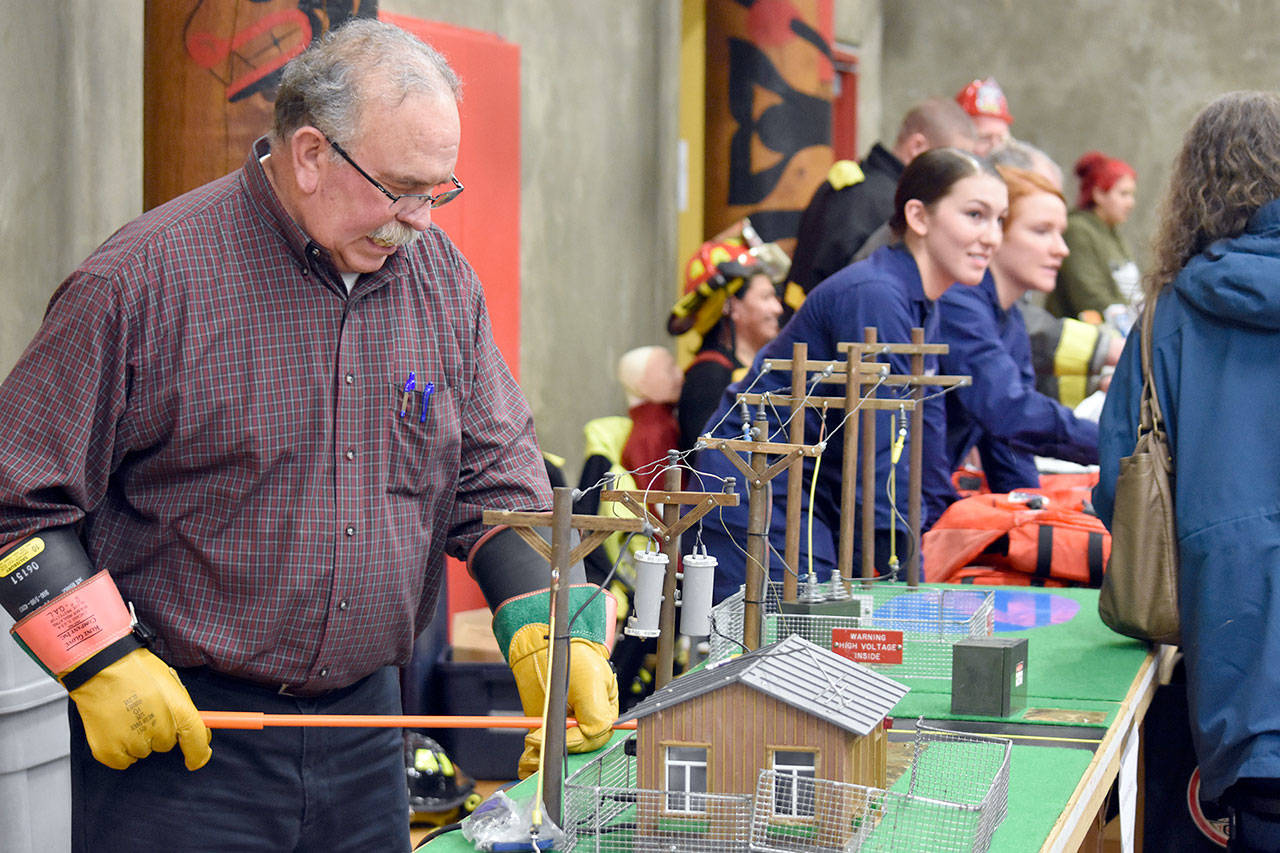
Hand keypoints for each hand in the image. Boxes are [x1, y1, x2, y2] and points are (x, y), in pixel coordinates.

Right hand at [68, 647, 211, 770]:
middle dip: (158, 732)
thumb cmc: (135, 671)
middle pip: (166, 744)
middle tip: (143, 710)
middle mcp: (158, 729)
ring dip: (138, 739)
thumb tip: (195, 732)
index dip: (199, 753)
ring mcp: (133, 742)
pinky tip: (114, 727)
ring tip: (125, 714)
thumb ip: (183, 709)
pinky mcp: (109, 752)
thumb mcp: (169, 683)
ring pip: (143, 751)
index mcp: (178, 710)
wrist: (99, 668)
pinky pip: (123, 760)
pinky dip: (120, 748)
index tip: (196, 759)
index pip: (196, 741)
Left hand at [507, 626, 618, 778]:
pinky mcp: (545, 730)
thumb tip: (591, 736)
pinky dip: (532, 760)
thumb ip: (598, 713)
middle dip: (558, 753)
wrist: (544, 648)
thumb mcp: (593, 682)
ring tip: (531, 753)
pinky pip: (540, 752)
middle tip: (539, 744)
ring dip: (543, 759)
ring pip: (556, 755)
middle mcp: (584, 726)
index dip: (575, 741)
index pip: (593, 738)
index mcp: (603, 716)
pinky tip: (526, 759)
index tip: (557, 735)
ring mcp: (563, 729)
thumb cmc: (573, 658)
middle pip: (575, 751)